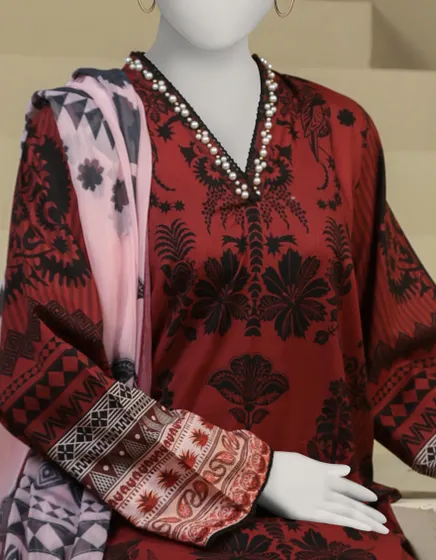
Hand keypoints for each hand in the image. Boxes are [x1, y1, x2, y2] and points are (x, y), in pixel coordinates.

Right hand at [258, 452, 388, 533]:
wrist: (264, 473)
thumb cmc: (281, 464)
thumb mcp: (305, 462)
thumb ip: (326, 468)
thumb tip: (345, 470)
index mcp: (323, 474)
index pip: (348, 485)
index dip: (361, 492)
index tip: (374, 498)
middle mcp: (326, 488)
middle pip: (351, 502)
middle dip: (368, 511)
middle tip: (384, 520)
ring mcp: (319, 502)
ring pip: (347, 512)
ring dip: (365, 519)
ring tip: (380, 526)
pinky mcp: (309, 513)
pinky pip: (335, 519)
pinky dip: (350, 522)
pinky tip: (362, 526)